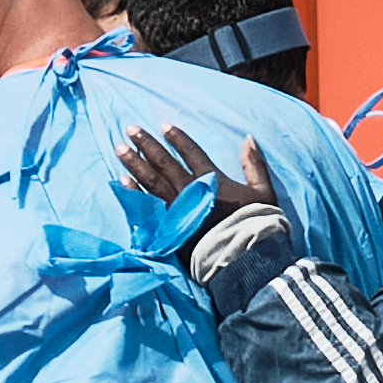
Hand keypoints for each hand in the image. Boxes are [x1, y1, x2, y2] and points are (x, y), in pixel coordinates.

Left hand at [118, 125, 279, 230]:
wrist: (243, 257)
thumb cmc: (255, 224)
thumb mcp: (263, 192)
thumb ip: (254, 164)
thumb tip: (249, 138)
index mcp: (211, 180)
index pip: (191, 152)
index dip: (177, 138)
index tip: (163, 125)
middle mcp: (189, 190)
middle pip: (163, 162)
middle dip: (146, 144)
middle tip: (130, 129)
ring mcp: (176, 209)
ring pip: (150, 181)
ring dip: (134, 163)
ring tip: (119, 149)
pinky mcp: (169, 228)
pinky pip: (147, 206)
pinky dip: (134, 193)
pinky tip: (122, 181)